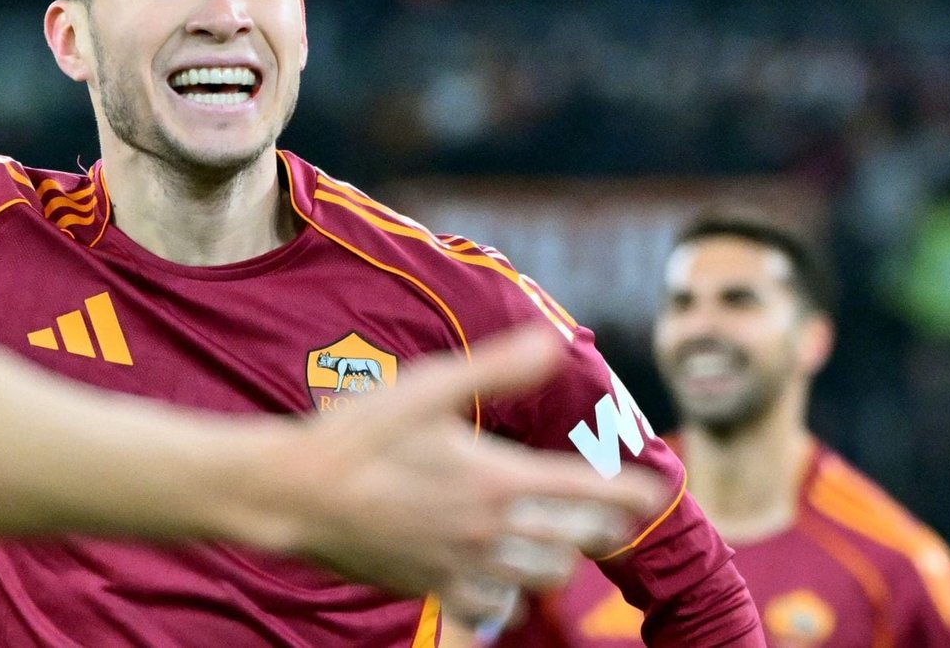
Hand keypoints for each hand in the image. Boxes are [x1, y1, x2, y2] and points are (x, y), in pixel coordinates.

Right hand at [284, 326, 664, 617]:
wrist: (297, 495)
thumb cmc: (359, 435)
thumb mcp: (427, 387)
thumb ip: (496, 368)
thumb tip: (552, 340)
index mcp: (496, 478)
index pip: (589, 491)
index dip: (631, 491)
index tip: (653, 490)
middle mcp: (489, 530)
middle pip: (575, 540)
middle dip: (598, 525)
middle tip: (601, 510)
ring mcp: (462, 566)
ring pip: (541, 578)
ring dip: (556, 558)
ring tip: (551, 539)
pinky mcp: (433, 590)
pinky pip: (494, 608)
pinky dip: (508, 594)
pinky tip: (496, 573)